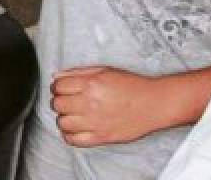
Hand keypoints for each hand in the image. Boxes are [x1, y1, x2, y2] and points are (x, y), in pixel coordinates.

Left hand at [50, 66, 170, 146]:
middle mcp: (90, 103)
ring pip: (62, 123)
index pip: (58, 86)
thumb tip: (57, 76)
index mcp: (90, 84)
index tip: (61, 89)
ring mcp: (94, 122)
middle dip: (59, 101)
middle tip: (67, 101)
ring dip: (64, 118)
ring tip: (72, 115)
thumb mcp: (104, 70)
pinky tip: (75, 128)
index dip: (58, 87)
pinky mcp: (101, 137)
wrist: (153, 104)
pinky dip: (69, 135)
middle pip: (58, 104)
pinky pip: (74, 140)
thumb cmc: (131, 86)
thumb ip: (78, 72)